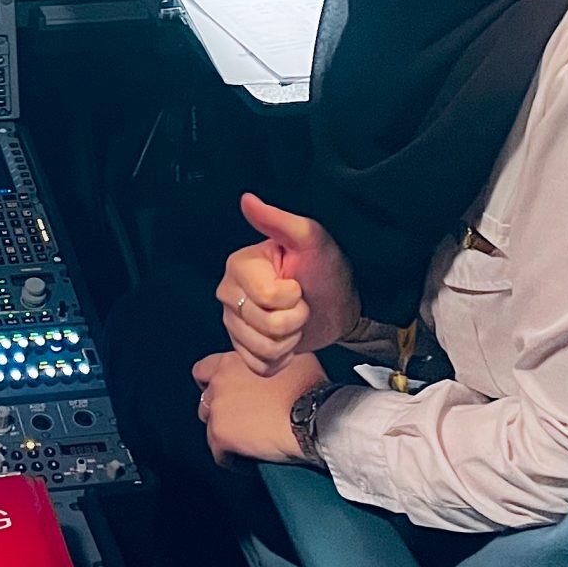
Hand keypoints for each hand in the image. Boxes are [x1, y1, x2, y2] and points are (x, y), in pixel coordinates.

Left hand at [191, 349, 326, 467]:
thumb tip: (276, 363)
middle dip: (220, 409)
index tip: (224, 391)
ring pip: (211, 426)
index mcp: (232, 362)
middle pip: (206, 400)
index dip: (212, 382)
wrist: (312, 416)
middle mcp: (219, 383)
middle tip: (241, 418)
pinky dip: (233, 458)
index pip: (203, 370)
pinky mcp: (220, 436)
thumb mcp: (292, 358)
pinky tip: (249, 460)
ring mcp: (217, 410)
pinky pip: (219, 453)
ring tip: (247, 440)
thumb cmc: (308, 388)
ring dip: (226, 432)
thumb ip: (272, 359)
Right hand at [217, 194, 358, 375]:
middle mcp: (229, 294)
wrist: (337, 307)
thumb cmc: (326, 271)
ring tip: (295, 321)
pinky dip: (282, 359)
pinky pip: (260, 366)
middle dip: (294, 320)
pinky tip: (287, 340)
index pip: (265, 297)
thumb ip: (279, 221)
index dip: (292, 297)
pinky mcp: (243, 350)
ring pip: (263, 349)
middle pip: (264, 326)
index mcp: (240, 265)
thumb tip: (248, 200)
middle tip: (300, 304)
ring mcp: (233, 324)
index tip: (298, 285)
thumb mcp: (311, 240)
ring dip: (290, 340)